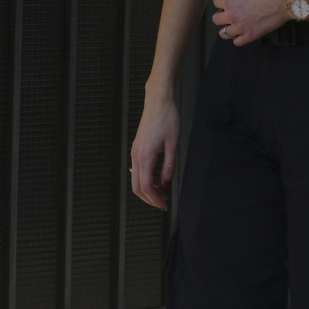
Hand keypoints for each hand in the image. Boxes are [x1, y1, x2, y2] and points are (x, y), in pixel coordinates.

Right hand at [130, 93, 178, 209]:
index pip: (146, 187)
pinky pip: (137, 170)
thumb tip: (166, 184)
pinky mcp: (136, 149)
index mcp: (145, 156)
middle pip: (137, 187)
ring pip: (135, 180)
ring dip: (147, 191)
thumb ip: (169, 167)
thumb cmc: (168, 120)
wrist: (158, 102)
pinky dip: (145, 180)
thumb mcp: (174, 145)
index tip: (165, 206)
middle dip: (149, 199)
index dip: (155, 200)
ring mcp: (134, 152)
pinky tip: (157, 182)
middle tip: (164, 204)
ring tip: (163, 195)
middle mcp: (136, 156)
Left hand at [211, 0, 291, 45]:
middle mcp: (231, 16)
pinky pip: (237, 42)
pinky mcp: (251, 36)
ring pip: (224, 33)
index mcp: (228, 1)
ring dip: (228, 27)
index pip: (216, 2)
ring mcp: (240, 27)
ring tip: (238, 23)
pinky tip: (245, 31)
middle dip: (222, 14)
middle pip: (216, 19)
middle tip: (234, 11)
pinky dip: (239, 38)